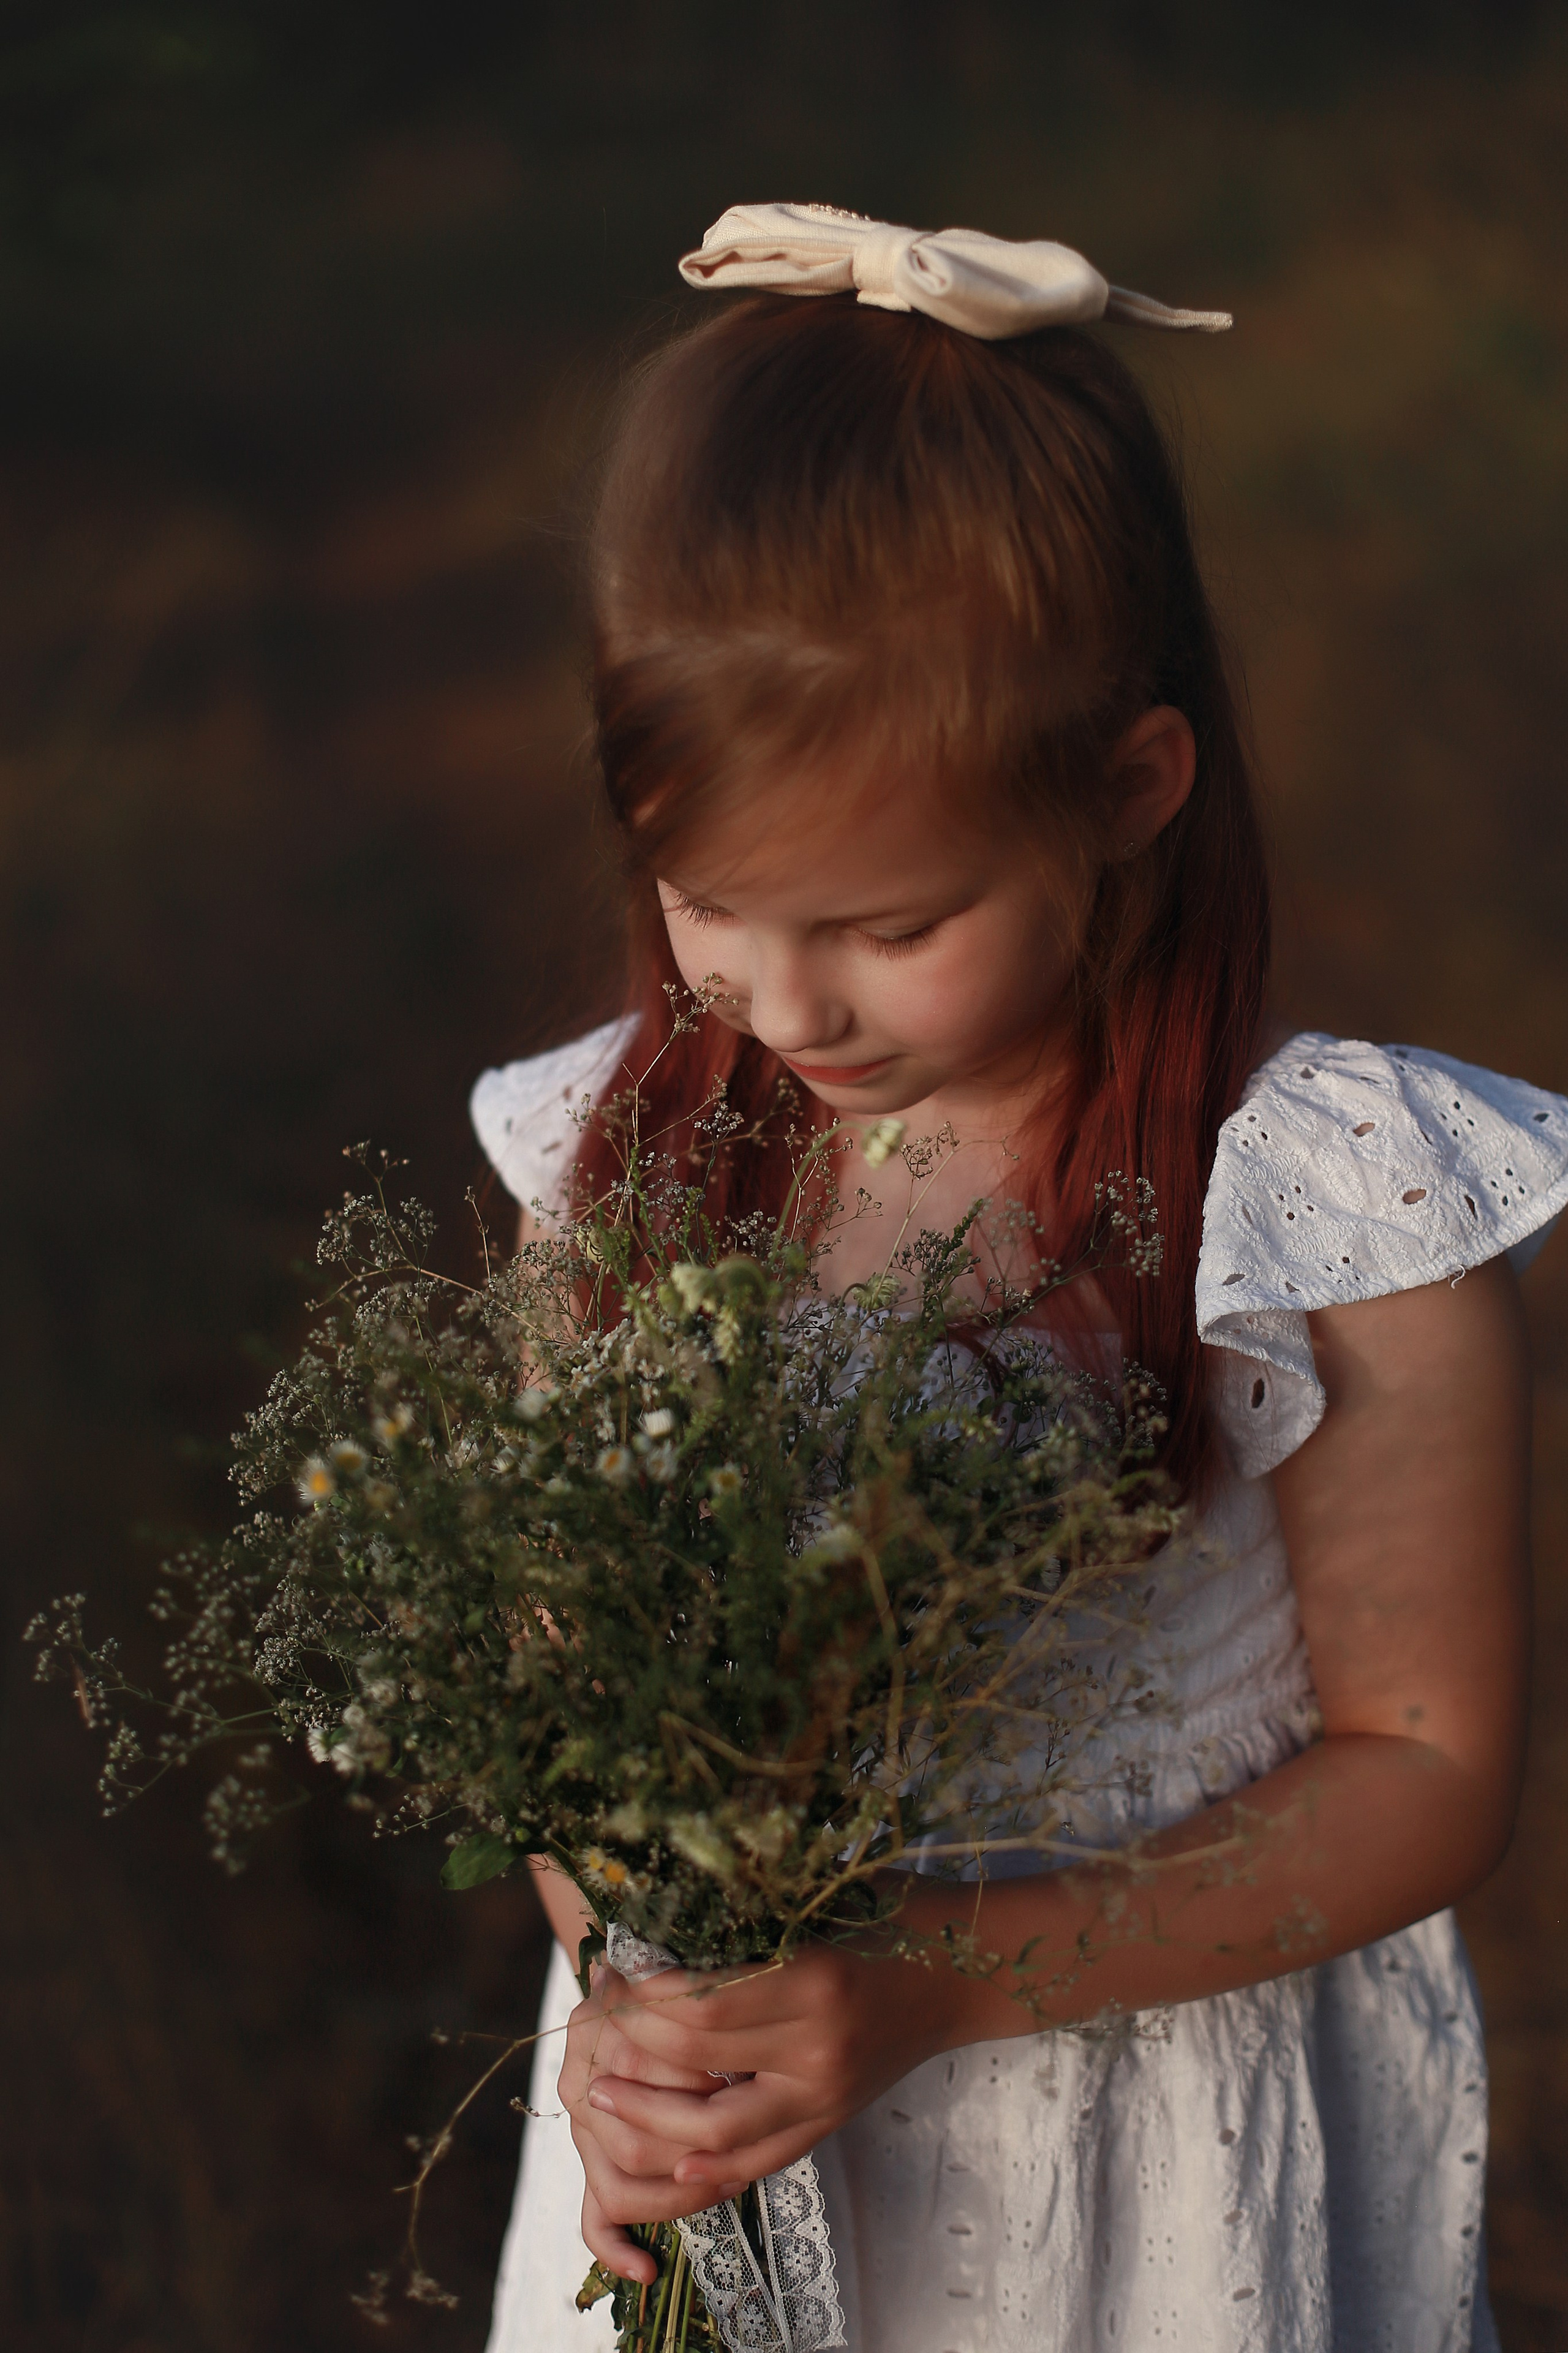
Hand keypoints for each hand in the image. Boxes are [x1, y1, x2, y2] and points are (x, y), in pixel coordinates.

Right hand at [560, 1963, 750, 2285]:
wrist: (635, 1979)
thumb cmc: (671, 1981)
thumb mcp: (679, 1975)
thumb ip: (685, 1990)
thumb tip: (692, 1996)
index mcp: (596, 2029)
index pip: (642, 2074)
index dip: (697, 2086)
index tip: (745, 2083)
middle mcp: (581, 2081)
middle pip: (632, 2137)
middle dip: (695, 2149)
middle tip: (748, 2144)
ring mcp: (582, 2127)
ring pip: (621, 2184)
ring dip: (679, 2194)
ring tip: (731, 2182)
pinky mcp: (591, 2161)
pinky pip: (593, 2218)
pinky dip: (616, 2249)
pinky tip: (647, 2270)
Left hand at [572, 1929, 965, 2203]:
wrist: (964, 1974)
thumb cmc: (893, 1914)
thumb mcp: (823, 1896)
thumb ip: (750, 1911)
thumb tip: (660, 1914)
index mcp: (815, 1983)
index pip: (701, 2007)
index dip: (644, 1997)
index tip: (614, 1971)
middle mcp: (817, 2052)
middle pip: (697, 2066)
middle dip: (634, 2048)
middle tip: (593, 2024)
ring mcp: (825, 2099)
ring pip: (715, 2134)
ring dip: (649, 2118)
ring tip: (601, 2094)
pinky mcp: (830, 2124)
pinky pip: (757, 2161)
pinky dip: (705, 2165)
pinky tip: (664, 2157)